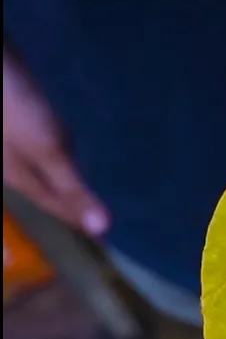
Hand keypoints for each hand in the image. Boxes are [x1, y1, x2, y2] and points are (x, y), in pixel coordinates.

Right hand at [3, 47, 108, 235]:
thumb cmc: (11, 107)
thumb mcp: (46, 149)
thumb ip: (73, 186)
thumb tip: (101, 229)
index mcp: (19, 175)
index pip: (55, 204)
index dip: (78, 216)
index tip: (102, 231)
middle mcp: (11, 161)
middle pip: (44, 186)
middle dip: (67, 198)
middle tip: (93, 208)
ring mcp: (10, 136)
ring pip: (39, 163)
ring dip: (60, 173)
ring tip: (82, 179)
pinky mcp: (13, 113)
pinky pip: (37, 138)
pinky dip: (53, 144)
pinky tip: (60, 137)